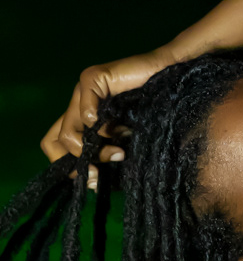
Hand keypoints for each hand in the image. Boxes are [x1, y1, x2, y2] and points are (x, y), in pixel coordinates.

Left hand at [40, 45, 187, 171]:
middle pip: (52, 141)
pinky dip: (99, 126)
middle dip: (74, 165)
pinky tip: (118, 128)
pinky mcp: (92, 78)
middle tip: (97, 174)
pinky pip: (85, 112)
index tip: (93, 180)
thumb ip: (108, 155)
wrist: (172, 80)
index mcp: (81, 119)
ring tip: (119, 152)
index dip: (67, 168)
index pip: (55, 145)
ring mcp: (82, 91)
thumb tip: (95, 182)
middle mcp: (77, 106)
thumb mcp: (125, 141)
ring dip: (94, 150)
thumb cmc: (154, 111)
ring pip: (68, 132)